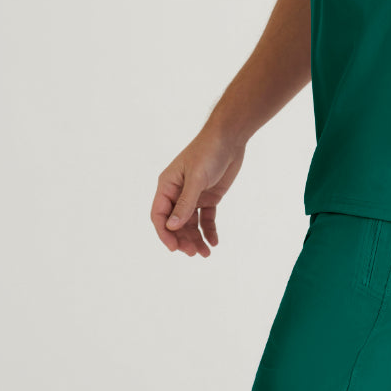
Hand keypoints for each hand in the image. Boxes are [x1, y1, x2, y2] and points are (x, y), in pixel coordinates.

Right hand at [150, 128, 245, 256]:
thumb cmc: (208, 151)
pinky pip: (206, 218)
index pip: (160, 215)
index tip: (175, 248)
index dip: (165, 233)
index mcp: (167, 185)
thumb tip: (171, 227)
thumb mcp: (196, 178)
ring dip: (196, 238)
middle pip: (175, 223)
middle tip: (194, 253)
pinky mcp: (209, 196)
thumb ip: (185, 203)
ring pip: (190, 223)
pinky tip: (214, 242)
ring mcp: (194, 195)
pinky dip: (209, 230)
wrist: (230, 137)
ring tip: (206, 253)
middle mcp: (178, 192)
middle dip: (183, 239)